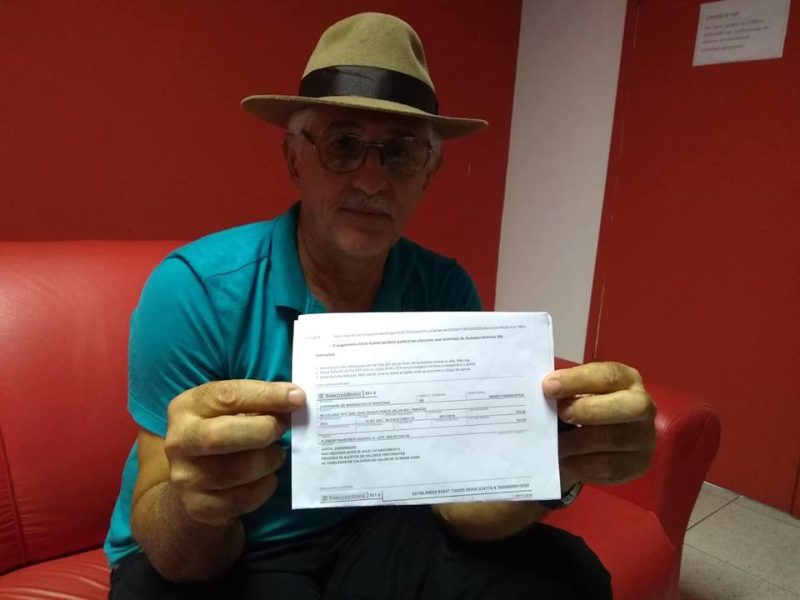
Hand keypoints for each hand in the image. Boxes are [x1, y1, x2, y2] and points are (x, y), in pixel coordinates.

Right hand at [164, 380, 304, 525]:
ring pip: (237, 470)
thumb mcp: (230, 409)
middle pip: (221, 436)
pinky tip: (266, 476)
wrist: (195, 482)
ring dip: (268, 460)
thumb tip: (295, 398)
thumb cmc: (223, 433)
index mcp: (185, 408)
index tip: (297, 397)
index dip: (266, 395)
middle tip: (282, 428)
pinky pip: (244, 498)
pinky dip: (265, 486)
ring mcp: (186, 478)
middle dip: (262, 431)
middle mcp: (179, 442)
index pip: (227, 396)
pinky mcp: (199, 507)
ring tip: (276, 453)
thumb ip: (258, 402)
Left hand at [543, 362, 655, 488]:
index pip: (608, 375)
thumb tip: (540, 393)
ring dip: (578, 443)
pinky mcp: (638, 464)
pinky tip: (565, 462)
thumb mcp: (575, 394)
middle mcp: (643, 406)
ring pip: (615, 440)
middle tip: (561, 414)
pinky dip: (583, 465)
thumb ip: (563, 391)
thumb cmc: (583, 408)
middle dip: (590, 410)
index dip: (578, 380)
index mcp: (626, 379)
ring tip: (554, 444)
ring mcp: (644, 437)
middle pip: (629, 406)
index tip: (548, 387)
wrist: (597, 442)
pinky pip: (610, 467)